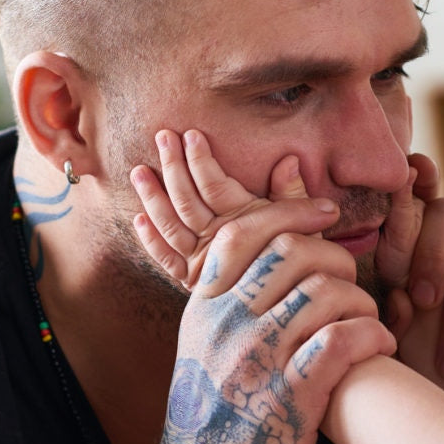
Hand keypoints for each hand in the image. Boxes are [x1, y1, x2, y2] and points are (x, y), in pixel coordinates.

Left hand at [130, 129, 312, 289]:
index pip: (215, 186)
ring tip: (139, 171)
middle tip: (163, 135)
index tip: (192, 135)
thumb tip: (288, 160)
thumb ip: (292, 194)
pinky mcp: (193, 281)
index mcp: (246, 222)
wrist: (294, 308)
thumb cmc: (303, 258)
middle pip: (187, 200)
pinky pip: (167, 259)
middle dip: (174, 166)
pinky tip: (138, 219)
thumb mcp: (304, 224)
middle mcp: (219, 242)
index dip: (202, 160)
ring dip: (153, 198)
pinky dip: (152, 240)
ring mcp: (203, 262)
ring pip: (171, 225)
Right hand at [131, 131, 395, 443]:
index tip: (325, 211)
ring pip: (325, 292)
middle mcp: (227, 325)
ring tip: (369, 321)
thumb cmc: (215, 418)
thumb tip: (261, 243)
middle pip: (293, 251)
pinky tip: (379, 344)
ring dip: (361, 301)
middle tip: (353, 284)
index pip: (244, 231)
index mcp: (204, 307)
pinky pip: (342, 340)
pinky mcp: (291, 397)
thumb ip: (229, 297)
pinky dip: (372, 334)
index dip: (290, 209)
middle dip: (337, 258)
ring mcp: (258, 359)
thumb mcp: (204, 347)